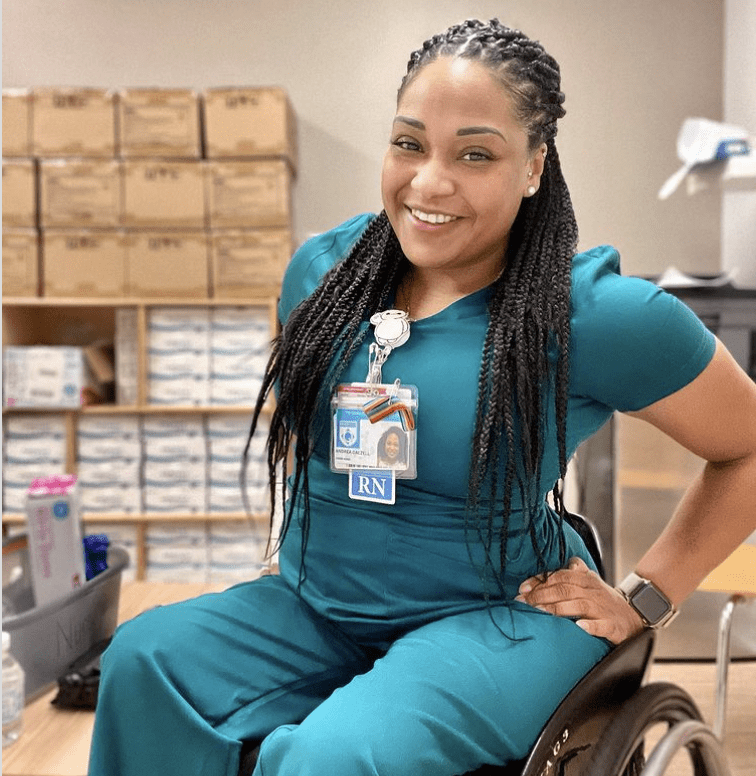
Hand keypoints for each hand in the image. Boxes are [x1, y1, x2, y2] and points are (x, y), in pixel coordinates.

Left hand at [515, 557, 644, 644]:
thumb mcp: (589, 582)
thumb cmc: (605, 599)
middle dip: (542, 595)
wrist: (635, 615)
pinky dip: (590, 626)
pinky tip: (579, 626)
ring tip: (540, 611)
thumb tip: (550, 569)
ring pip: (578, 605)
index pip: (560, 576)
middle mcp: (593, 592)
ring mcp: (603, 609)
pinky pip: (601, 625)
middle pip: (565, 589)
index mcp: (586, 579)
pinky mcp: (613, 626)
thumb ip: (571, 573)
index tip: (523, 589)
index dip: (540, 581)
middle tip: (524, 602)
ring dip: (557, 608)